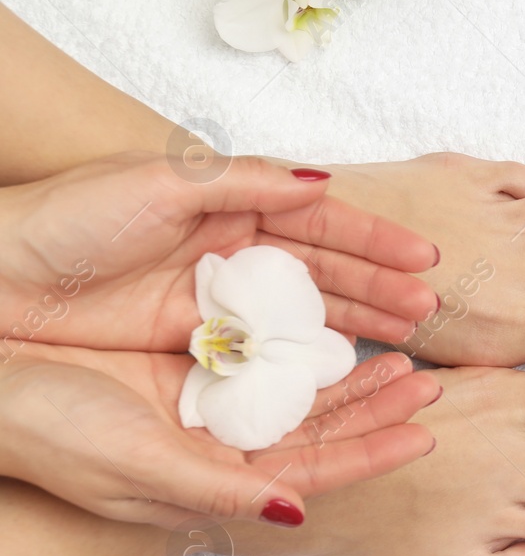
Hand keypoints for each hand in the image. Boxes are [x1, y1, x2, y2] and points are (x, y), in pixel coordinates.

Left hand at [0, 152, 438, 353]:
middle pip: (325, 276)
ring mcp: (216, 311)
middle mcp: (231, 260)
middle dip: (380, 291)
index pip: (320, 224)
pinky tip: (346, 373)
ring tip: (408, 343)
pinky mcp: (193, 357)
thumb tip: (321, 181)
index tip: (424, 258)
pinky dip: (308, 369)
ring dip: (358, 330)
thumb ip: (244, 182)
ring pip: (304, 321)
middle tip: (428, 311)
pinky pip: (266, 362)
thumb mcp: (158, 183)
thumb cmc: (65, 219)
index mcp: (228, 210)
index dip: (375, 240)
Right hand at [0, 344, 439, 527]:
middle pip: (313, 423)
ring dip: (346, 371)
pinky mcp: (177, 347)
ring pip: (293, 384)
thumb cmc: (45, 430)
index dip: (368, 453)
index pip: (308, 467)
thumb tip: (294, 512)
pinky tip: (331, 323)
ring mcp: (197, 393)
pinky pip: (257, 344)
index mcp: (205, 474)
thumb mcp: (136, 465)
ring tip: (399, 352)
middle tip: (426, 382)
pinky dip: (298, 333)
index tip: (423, 436)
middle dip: (373, 406)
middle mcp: (209, 437)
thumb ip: (219, 491)